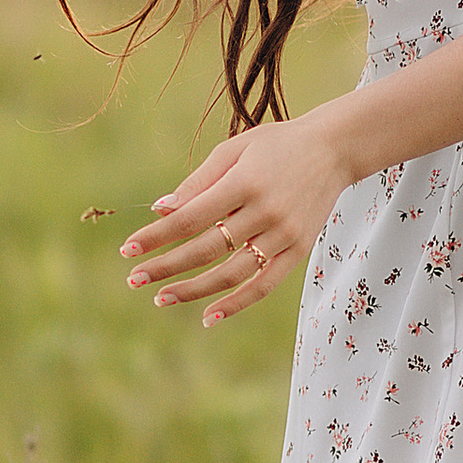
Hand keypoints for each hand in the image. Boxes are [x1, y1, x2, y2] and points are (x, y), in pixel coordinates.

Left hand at [120, 106, 356, 325]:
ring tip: (161, 298)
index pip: (189, 218)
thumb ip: (198, 182)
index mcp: (243, 182)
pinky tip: (208, 317)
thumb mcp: (234, 150)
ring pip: (231, 273)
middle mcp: (264, 211)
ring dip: (193, 290)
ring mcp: (284, 234)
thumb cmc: (276, 145)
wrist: (335, 149)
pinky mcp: (299, 250)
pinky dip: (236, 304)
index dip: (155, 237)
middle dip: (165, 266)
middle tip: (133, 279)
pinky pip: (264, 285)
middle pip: (205, 249)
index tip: (127, 250)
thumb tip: (160, 210)